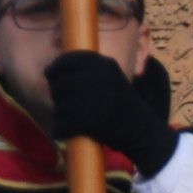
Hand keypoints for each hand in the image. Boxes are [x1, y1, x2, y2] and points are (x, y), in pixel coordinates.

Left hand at [45, 51, 177, 176]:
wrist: (144, 132)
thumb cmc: (122, 104)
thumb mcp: (110, 77)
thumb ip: (86, 70)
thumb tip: (48, 68)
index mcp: (103, 64)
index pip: (66, 60)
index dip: (55, 69)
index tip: (52, 75)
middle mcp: (98, 78)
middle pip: (58, 84)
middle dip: (58, 95)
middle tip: (71, 105)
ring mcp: (93, 99)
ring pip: (58, 105)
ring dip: (61, 115)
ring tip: (76, 119)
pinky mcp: (88, 120)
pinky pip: (61, 124)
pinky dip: (62, 130)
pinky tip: (70, 131)